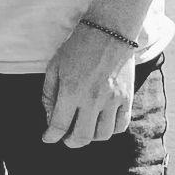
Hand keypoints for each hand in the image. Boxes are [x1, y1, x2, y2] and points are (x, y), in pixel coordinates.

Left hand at [40, 22, 135, 147]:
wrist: (109, 32)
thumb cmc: (77, 48)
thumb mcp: (55, 66)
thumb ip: (49, 94)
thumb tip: (50, 119)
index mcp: (71, 90)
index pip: (59, 125)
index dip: (50, 136)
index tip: (47, 138)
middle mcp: (93, 99)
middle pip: (82, 137)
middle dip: (70, 142)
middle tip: (65, 139)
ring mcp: (113, 100)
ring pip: (102, 135)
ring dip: (90, 138)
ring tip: (83, 130)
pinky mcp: (127, 98)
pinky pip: (120, 126)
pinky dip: (109, 131)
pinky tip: (101, 124)